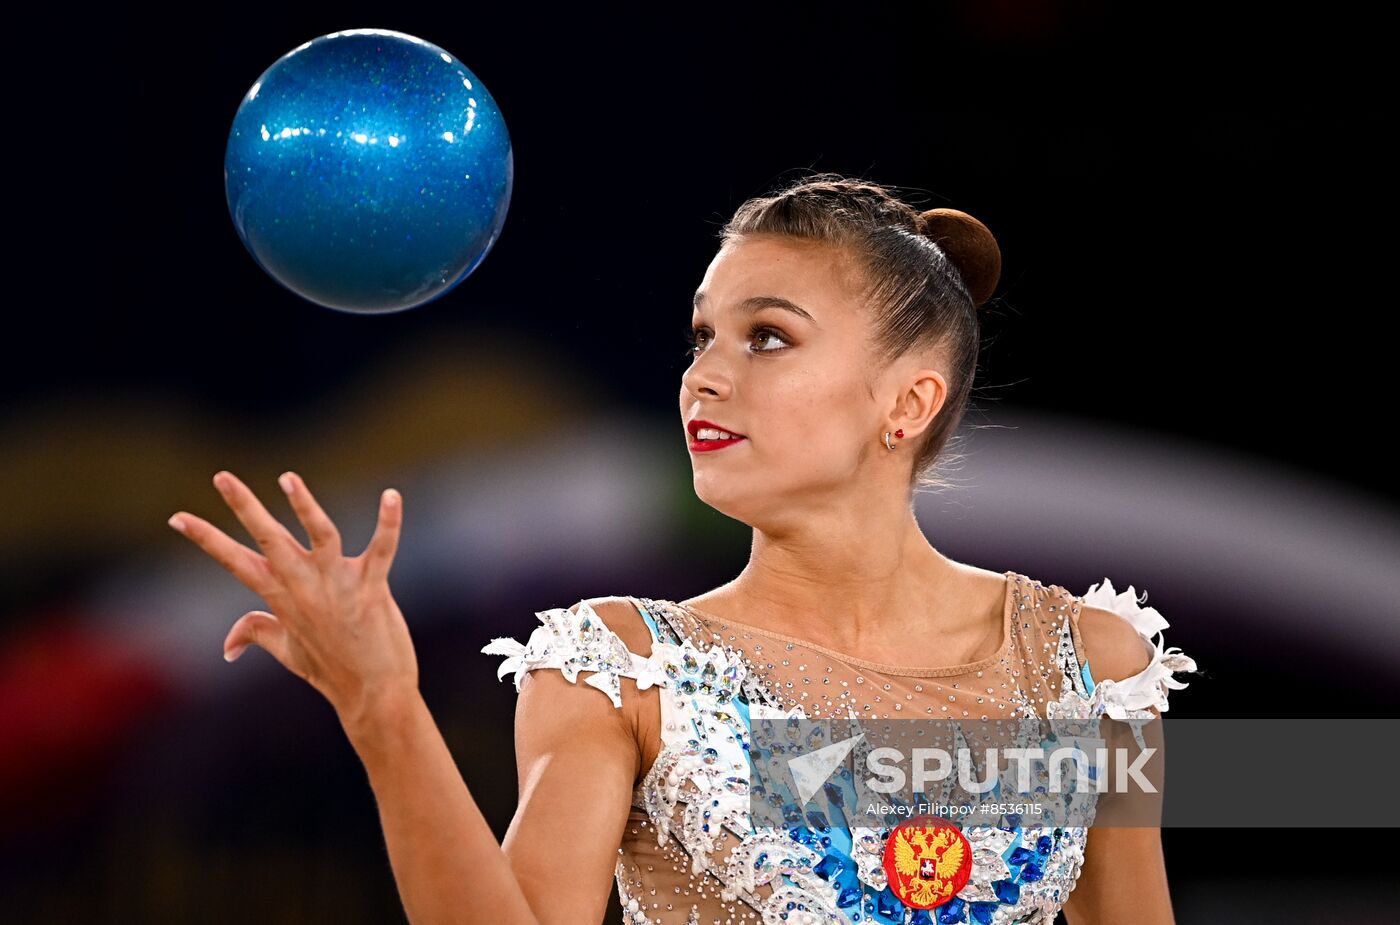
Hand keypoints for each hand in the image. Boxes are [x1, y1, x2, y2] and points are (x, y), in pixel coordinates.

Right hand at [168, 470, 418, 726]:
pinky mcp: (372, 588)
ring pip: (320, 535)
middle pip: (269, 539)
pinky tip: (391, 496)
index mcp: (281, 598)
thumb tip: (226, 646)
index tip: (177, 517)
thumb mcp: (287, 651)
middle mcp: (304, 587)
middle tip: (222, 476)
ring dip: (305, 506)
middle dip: (245, 507)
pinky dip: (388, 523)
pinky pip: (382, 548)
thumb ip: (256, 633)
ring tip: (289, 479)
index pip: (235, 562)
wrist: (373, 696)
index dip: (206, 539)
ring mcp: (339, 586)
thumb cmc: (332, 670)